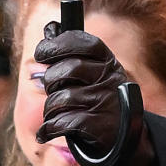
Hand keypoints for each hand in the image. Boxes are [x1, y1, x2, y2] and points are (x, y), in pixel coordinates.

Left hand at [34, 24, 158, 165]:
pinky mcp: (97, 125)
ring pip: (60, 99)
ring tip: (53, 115)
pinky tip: (45, 134)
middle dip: (51, 80)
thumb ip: (70, 52)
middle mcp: (107, 78)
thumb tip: (50, 27)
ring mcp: (103, 101)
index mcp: (106, 61)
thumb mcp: (91, 72)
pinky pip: (62, 122)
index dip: (58, 45)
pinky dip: (49, 130)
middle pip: (67, 70)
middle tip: (51, 88)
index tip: (42, 52)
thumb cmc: (100, 100)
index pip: (82, 42)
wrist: (124, 138)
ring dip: (50, 110)